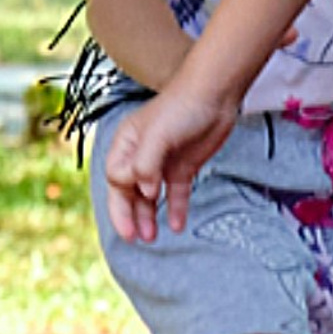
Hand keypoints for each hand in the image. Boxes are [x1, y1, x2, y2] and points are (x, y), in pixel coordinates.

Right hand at [100, 81, 238, 240]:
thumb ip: (145, 165)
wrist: (216, 95)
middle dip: (129, 215)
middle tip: (135, 239)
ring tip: (152, 238)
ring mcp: (162, 162)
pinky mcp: (184, 167)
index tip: (146, 193)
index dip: (125, 191)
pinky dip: (175, 210)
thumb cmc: (181, 108)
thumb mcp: (157, 135)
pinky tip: (177, 226)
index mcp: (126, 144)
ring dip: (149, 217)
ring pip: (150, 197)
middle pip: (128, 191)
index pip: (116, 177)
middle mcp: (141, 155)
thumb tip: (145, 193)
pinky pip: (176, 194)